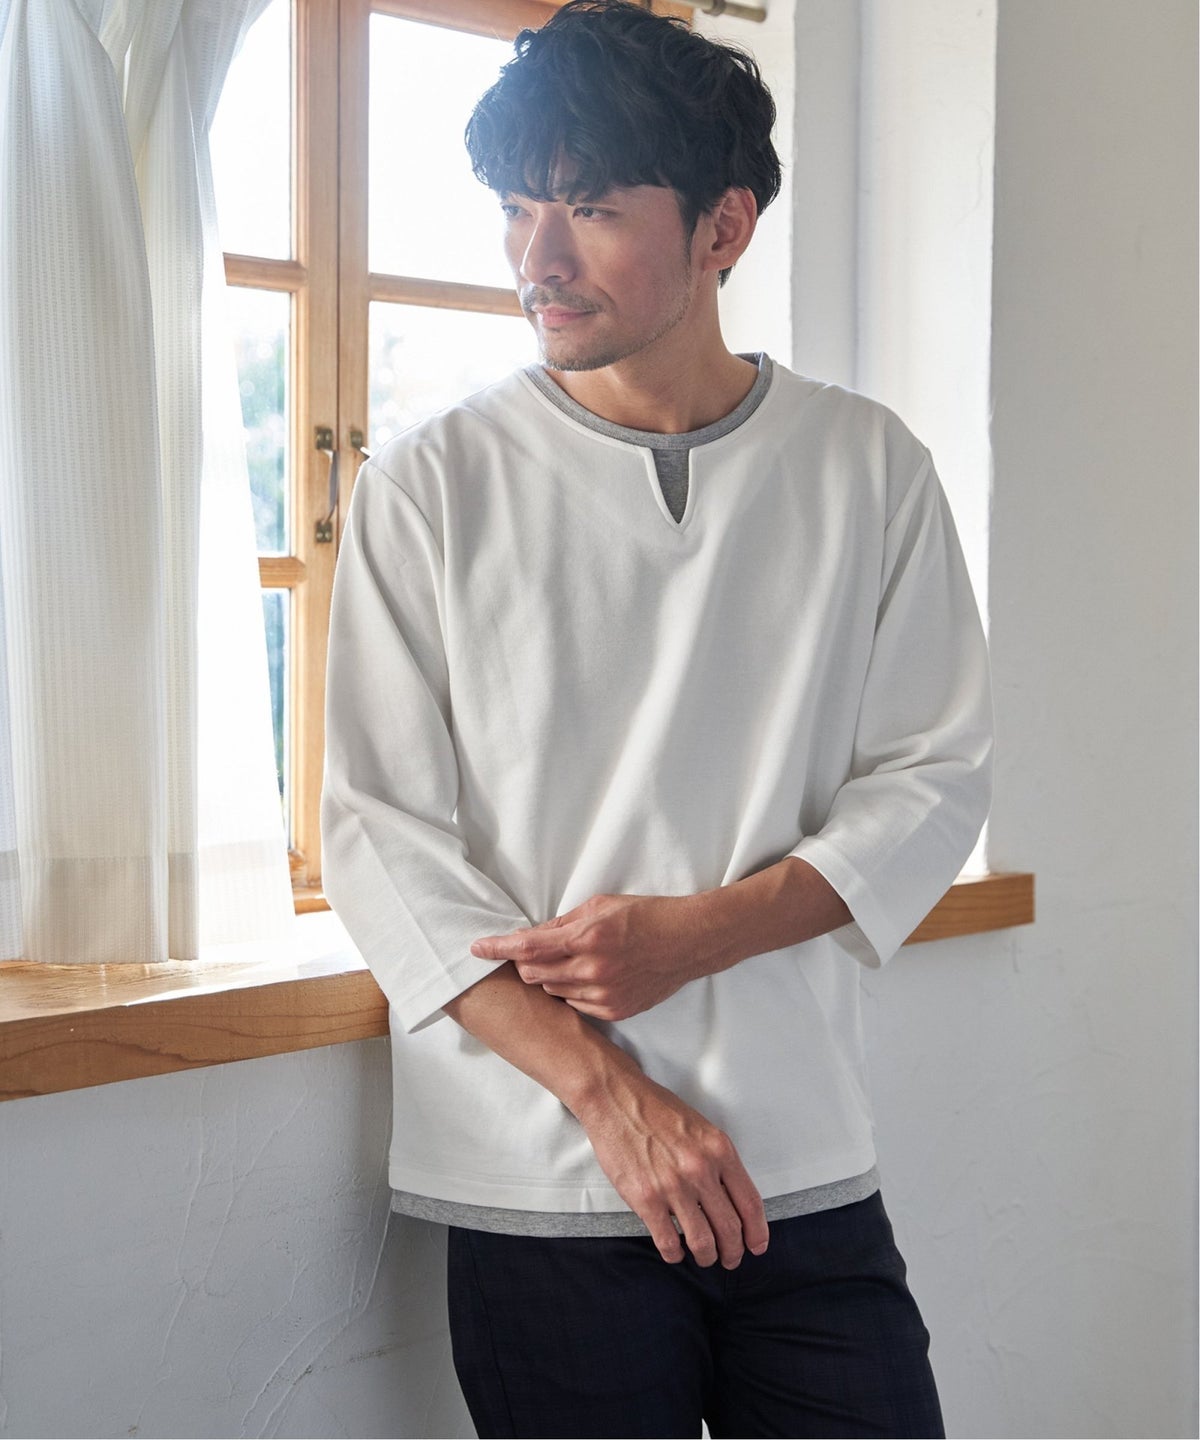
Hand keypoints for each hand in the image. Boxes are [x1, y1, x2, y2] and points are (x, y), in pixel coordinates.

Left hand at [470, 892, 715, 1020]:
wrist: (688, 943)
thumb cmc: (647, 916)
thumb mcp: (602, 906)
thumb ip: (564, 923)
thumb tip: (534, 935)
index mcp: (587, 937)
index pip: (528, 947)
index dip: (497, 948)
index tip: (476, 948)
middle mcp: (592, 970)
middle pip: (534, 975)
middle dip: (525, 964)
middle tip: (530, 952)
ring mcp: (604, 995)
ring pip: (553, 992)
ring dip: (549, 978)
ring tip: (569, 961)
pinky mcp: (615, 1011)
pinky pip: (576, 1006)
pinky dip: (572, 992)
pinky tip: (587, 977)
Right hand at [575, 1063, 769, 1267]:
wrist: (615, 1099)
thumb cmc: (657, 1110)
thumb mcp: (702, 1128)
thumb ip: (719, 1161)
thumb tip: (732, 1198)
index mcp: (720, 1150)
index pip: (750, 1203)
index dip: (758, 1232)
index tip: (756, 1246)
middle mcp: (700, 1170)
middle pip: (730, 1228)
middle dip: (734, 1252)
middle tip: (731, 1259)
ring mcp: (673, 1186)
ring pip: (702, 1241)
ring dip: (706, 1257)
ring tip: (704, 1258)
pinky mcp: (646, 1199)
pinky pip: (668, 1241)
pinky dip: (675, 1254)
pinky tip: (674, 1252)